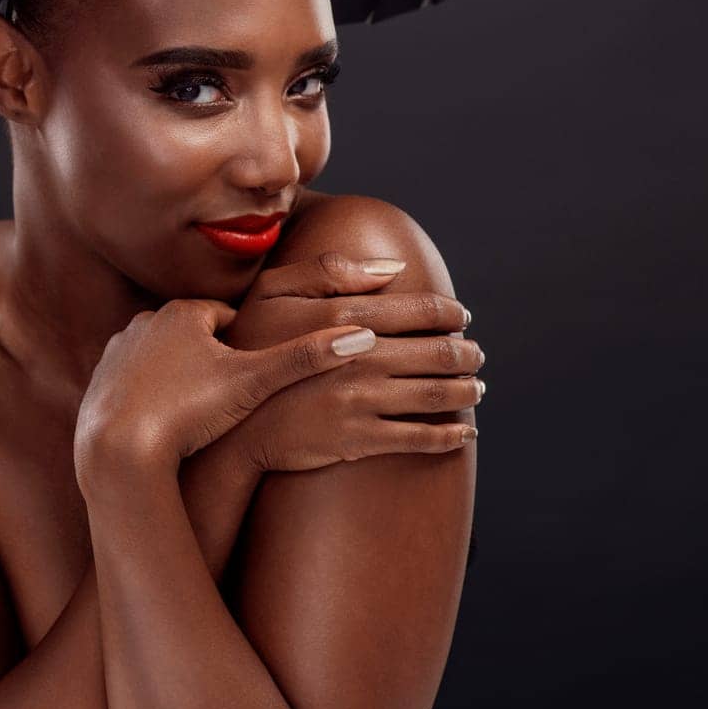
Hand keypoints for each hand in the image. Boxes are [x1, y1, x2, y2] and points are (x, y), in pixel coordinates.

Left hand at [73, 298, 377, 487]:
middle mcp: (146, 322)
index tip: (262, 371)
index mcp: (183, 312)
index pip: (230, 318)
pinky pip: (134, 385)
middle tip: (236, 396)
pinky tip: (167, 427)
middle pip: (195, 336)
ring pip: (163, 360)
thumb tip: (364, 335)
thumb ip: (305, 358)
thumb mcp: (253, 384)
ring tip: (203, 414)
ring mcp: (118, 353)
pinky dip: (151, 399)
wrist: (116, 451)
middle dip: (216, 361)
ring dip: (181, 379)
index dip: (251, 345)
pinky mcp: (98, 384)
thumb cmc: (186, 413)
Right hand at [222, 252, 483, 470]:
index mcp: (344, 317)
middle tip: (477, 354)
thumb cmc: (249, 347)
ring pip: (433, 395)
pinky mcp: (359, 440)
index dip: (447, 312)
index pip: (416, 311)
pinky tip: (463, 432)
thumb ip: (331, 272)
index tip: (462, 316)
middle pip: (434, 353)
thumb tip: (392, 268)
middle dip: (465, 353)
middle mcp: (360, 358)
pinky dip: (449, 435)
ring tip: (475, 387)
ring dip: (464, 390)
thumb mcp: (274, 292)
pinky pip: (418, 438)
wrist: (230, 422)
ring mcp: (361, 401)